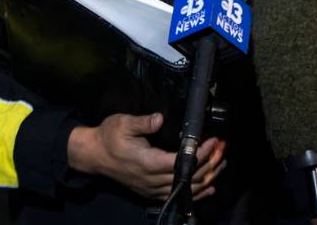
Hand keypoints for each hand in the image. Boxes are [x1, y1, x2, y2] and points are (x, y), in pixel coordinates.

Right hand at [67, 113, 226, 200]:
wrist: (93, 155)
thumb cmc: (109, 137)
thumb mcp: (123, 123)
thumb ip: (143, 122)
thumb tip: (160, 119)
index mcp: (147, 162)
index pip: (181, 161)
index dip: (200, 153)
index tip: (213, 141)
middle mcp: (151, 179)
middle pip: (188, 177)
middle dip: (210, 163)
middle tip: (223, 149)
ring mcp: (151, 189)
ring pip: (186, 189)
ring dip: (207, 177)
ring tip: (222, 164)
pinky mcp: (151, 192)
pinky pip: (177, 196)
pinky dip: (196, 193)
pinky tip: (209, 188)